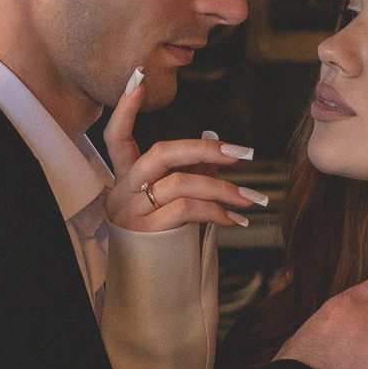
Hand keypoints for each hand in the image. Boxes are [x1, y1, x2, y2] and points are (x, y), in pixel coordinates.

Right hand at [105, 68, 260, 232]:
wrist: (146, 291)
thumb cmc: (161, 238)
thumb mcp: (171, 202)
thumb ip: (188, 173)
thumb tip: (214, 140)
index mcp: (122, 178)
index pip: (116, 136)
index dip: (126, 108)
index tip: (137, 77)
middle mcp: (121, 191)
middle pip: (161, 155)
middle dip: (205, 149)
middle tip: (242, 154)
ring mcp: (132, 213)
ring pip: (182, 184)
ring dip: (223, 189)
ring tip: (251, 199)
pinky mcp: (147, 234)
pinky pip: (188, 211)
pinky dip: (217, 212)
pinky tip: (235, 218)